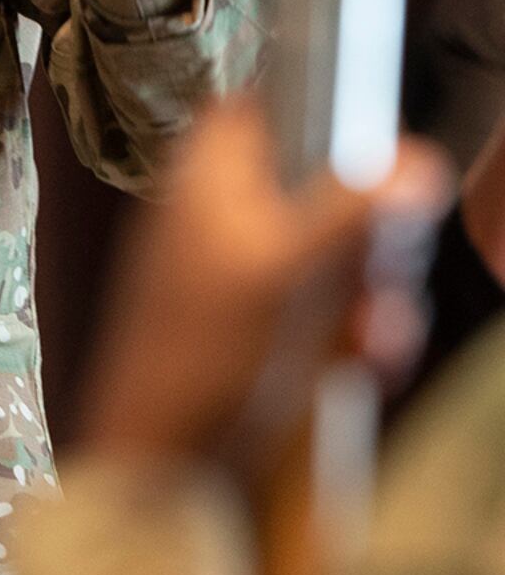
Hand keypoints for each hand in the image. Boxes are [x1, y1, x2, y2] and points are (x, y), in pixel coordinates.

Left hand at [77, 97, 451, 472]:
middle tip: (384, 270)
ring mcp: (239, 275)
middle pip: (319, 184)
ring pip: (331, 253)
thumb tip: (418, 155)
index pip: (261, 103)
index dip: (320, 112)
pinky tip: (367, 367)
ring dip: (369, 292)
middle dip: (369, 230)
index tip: (377, 146)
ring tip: (375, 338)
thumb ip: (349, 210)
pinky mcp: (259, 332)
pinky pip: (323, 312)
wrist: (156, 470)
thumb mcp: (283, 272)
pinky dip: (353, 334)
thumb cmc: (203, 358)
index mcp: (208, 174)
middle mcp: (220, 214)